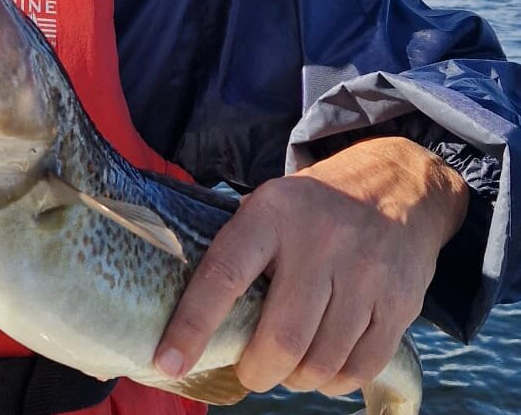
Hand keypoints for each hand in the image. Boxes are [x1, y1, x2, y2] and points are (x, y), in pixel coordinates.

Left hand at [154, 137, 468, 394]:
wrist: (398, 186)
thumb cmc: (313, 207)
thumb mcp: (268, 204)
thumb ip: (238, 250)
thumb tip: (190, 318)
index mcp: (272, 215)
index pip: (224, 275)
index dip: (192, 325)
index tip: (168, 361)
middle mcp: (320, 243)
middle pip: (281, 339)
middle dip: (257, 370)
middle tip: (250, 370)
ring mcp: (365, 275)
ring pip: (320, 362)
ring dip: (295, 379)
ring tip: (287, 366)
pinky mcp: (400, 303)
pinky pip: (359, 369)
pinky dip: (333, 382)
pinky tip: (322, 367)